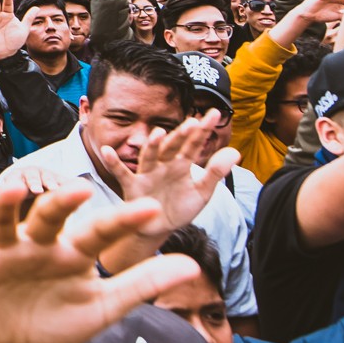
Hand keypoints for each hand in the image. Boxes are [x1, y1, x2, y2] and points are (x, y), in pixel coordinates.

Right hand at [0, 183, 199, 342]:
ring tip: (14, 189)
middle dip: (63, 202)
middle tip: (81, 190)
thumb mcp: (101, 308)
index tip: (150, 209)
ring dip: (7, 206)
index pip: (101, 231)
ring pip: (5, 222)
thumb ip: (141, 285)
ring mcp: (5, 252)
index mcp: (74, 251)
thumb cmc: (56, 320)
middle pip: (51, 215)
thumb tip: (190, 265)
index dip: (123, 221)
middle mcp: (40, 243)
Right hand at [99, 112, 238, 238]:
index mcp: (182, 164)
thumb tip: (236, 151)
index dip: (203, 130)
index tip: (214, 113)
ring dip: (152, 146)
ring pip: (149, 157)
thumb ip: (216, 172)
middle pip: (172, 147)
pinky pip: (122, 173)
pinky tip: (107, 151)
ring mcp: (147, 174)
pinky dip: (114, 163)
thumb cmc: (180, 206)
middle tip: (192, 123)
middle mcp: (164, 164)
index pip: (194, 144)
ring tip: (157, 134)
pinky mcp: (133, 187)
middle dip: (181, 135)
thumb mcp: (202, 192)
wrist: (160, 228)